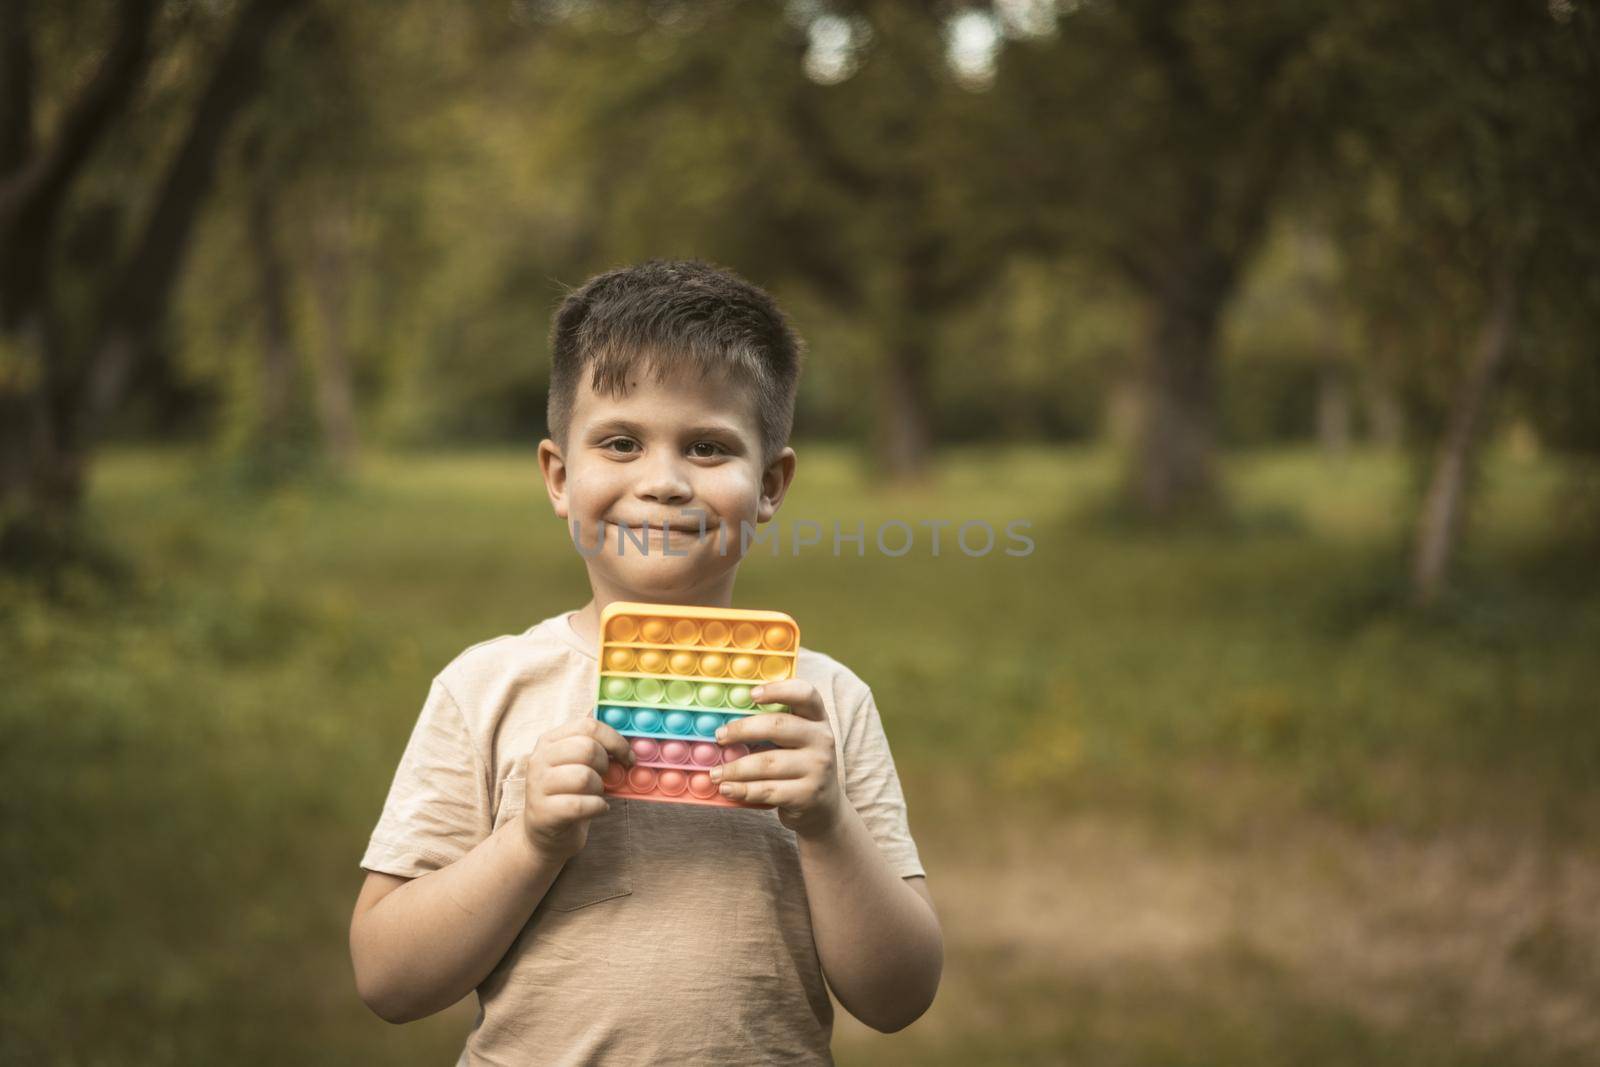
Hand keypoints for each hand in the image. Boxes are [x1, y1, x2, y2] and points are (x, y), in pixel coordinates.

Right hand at [521, 717, 634, 860]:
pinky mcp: (544, 812)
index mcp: (550, 740)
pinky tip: (598, 808)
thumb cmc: (570, 793)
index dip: (615, 740)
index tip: (628, 756)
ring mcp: (538, 786)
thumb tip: (620, 714)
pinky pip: (581, 805)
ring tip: (596, 794)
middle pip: (588, 749)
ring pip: (585, 777)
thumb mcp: (578, 762)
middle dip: (607, 765)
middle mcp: (539, 759)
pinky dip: (598, 807)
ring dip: (601, 788)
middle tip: (607, 778)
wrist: (545, 834)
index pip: (587, 725)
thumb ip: (594, 740)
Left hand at [711, 679, 845, 837]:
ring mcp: (817, 768)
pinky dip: (742, 790)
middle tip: (719, 736)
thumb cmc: (799, 765)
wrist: (824, 807)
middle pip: (777, 726)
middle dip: (742, 730)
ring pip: (767, 763)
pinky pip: (768, 790)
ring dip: (735, 768)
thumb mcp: (798, 740)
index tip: (751, 694)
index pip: (805, 694)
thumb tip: (725, 722)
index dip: (778, 690)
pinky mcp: (808, 795)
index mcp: (818, 719)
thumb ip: (774, 726)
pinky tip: (727, 788)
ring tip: (715, 772)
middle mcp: (822, 739)